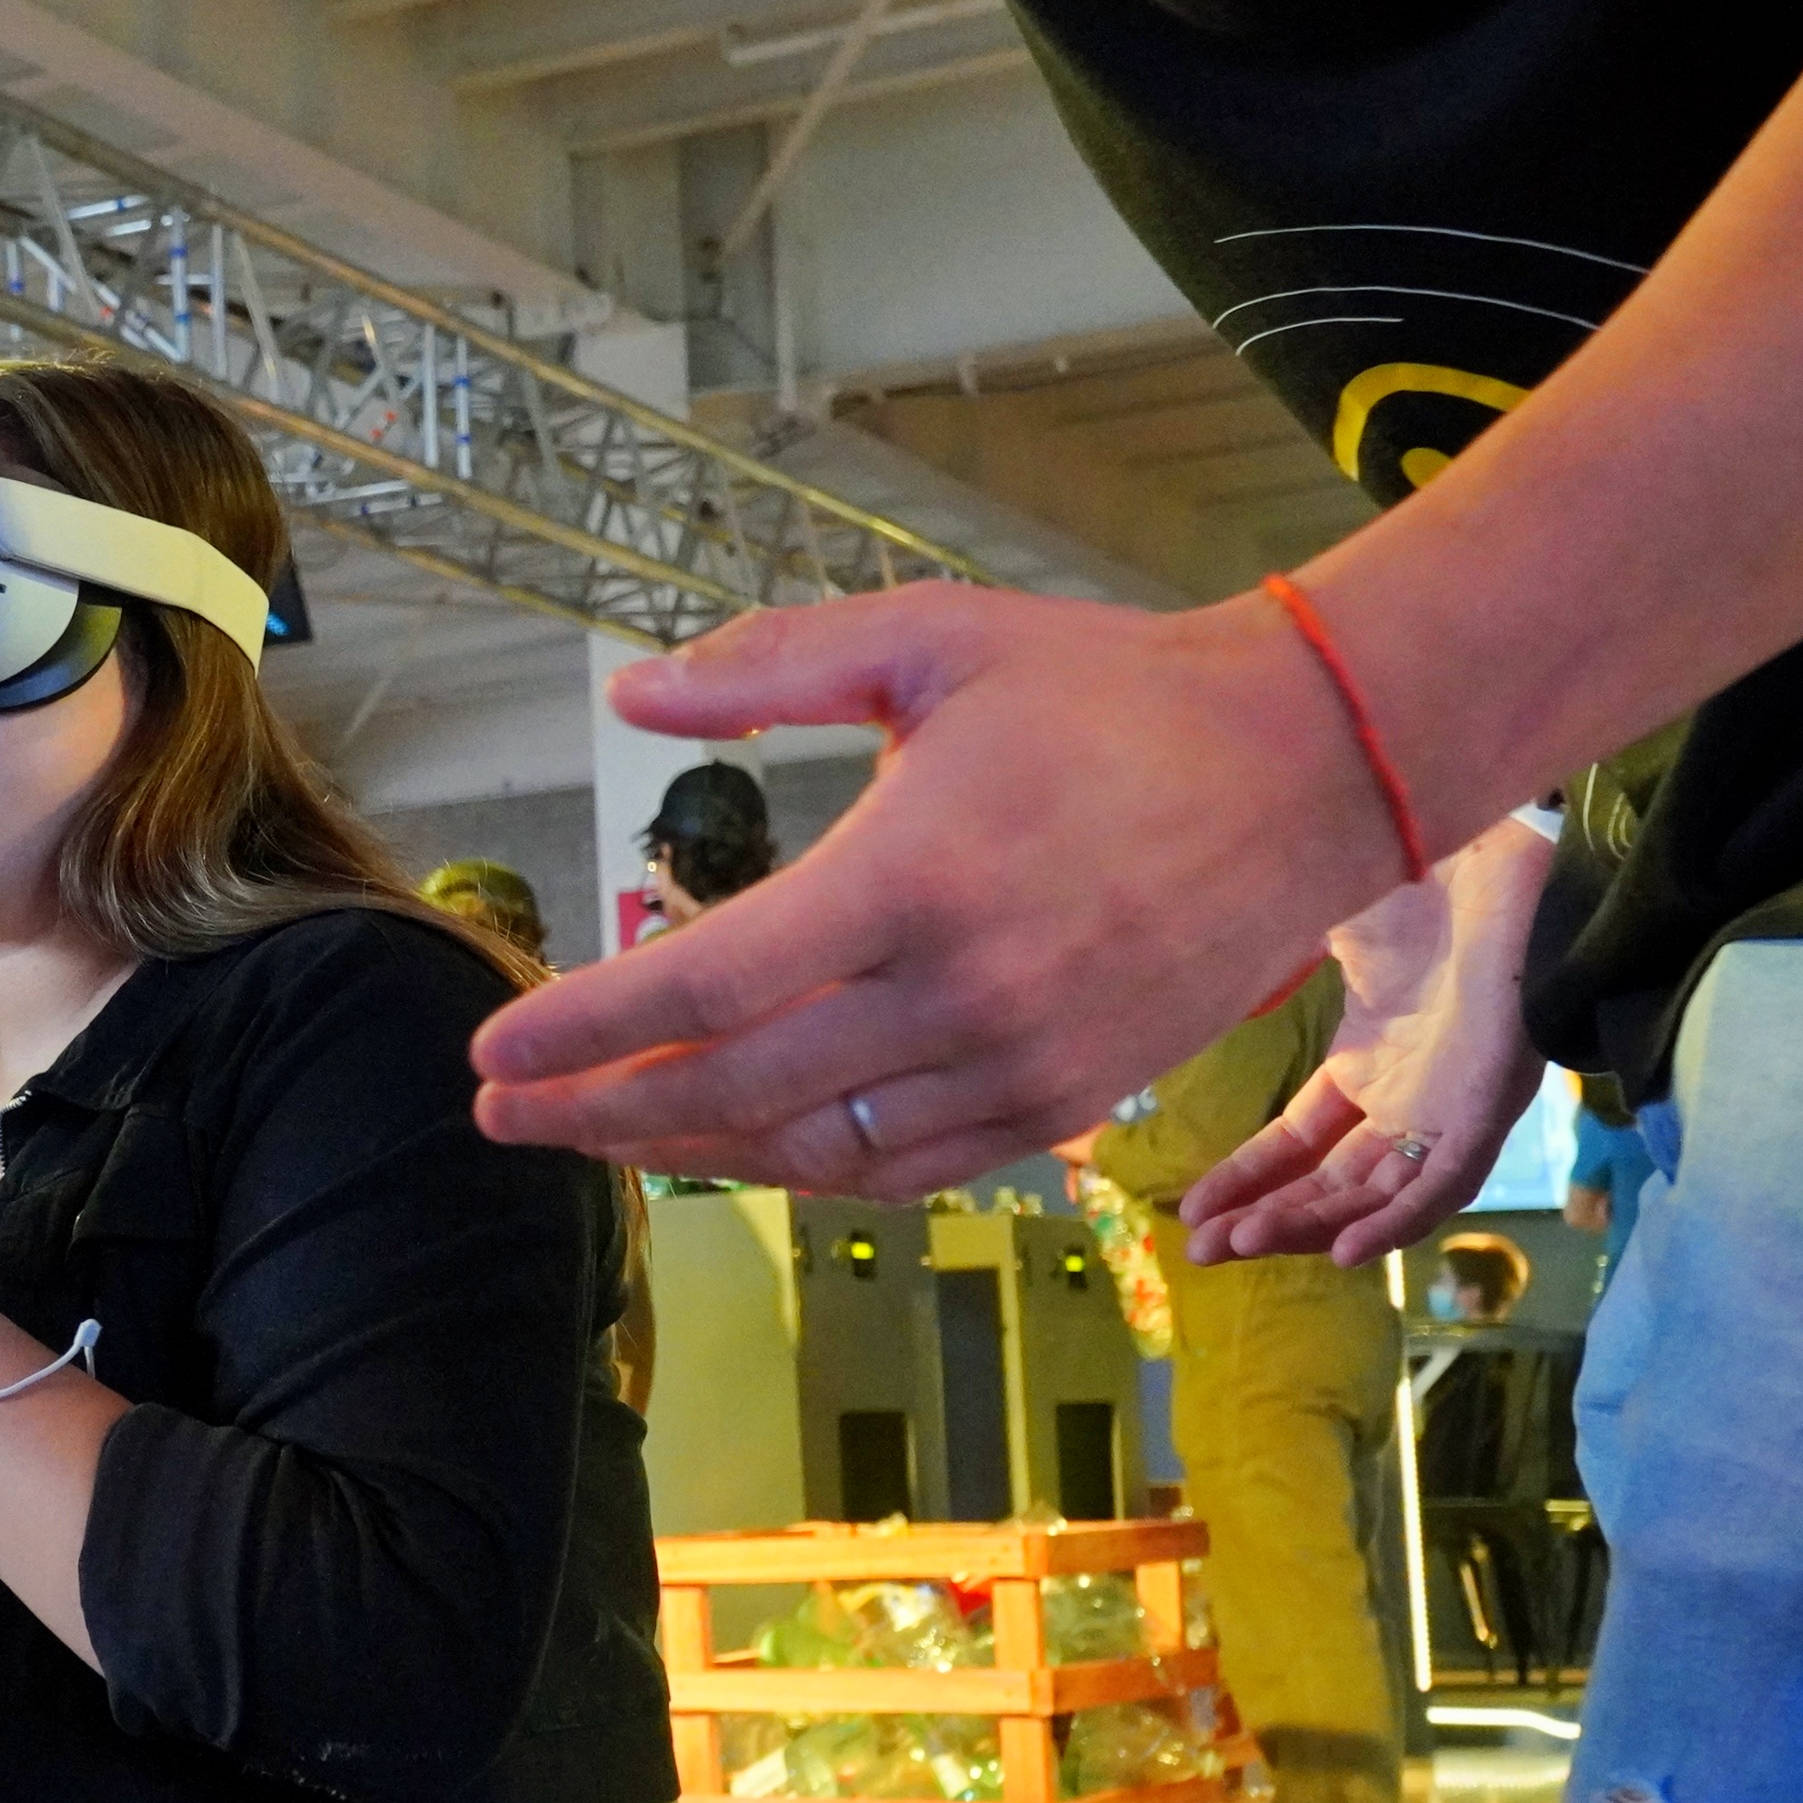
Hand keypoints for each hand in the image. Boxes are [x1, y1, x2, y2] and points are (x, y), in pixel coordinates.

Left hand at [469, 585, 1404, 1189]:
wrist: (1310, 765)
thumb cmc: (1109, 689)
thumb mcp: (933, 636)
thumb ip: (771, 666)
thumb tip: (630, 699)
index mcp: (912, 877)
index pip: (707, 987)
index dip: (585, 1031)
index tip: (492, 1053)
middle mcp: (964, 994)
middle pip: (737, 1091)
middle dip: (600, 1113)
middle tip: (502, 1114)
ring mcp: (1022, 1064)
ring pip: (814, 1149)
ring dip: (691, 1151)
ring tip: (596, 1133)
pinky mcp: (1067, 1104)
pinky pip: (902, 1166)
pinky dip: (803, 1165)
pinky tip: (733, 1141)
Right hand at [1181, 822, 1554, 1265]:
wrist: (1499, 865)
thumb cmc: (1422, 891)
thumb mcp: (1327, 935)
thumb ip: (1273, 962)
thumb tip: (1202, 969)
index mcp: (1369, 1062)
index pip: (1299, 1141)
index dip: (1246, 1177)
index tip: (1190, 1209)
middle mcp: (1406, 1099)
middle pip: (1329, 1183)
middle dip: (1263, 1218)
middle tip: (1199, 1252)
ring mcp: (1446, 1111)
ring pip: (1376, 1196)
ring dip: (1309, 1226)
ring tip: (1241, 1244)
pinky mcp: (1486, 1114)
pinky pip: (1440, 1188)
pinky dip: (1393, 1224)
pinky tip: (1342, 1252)